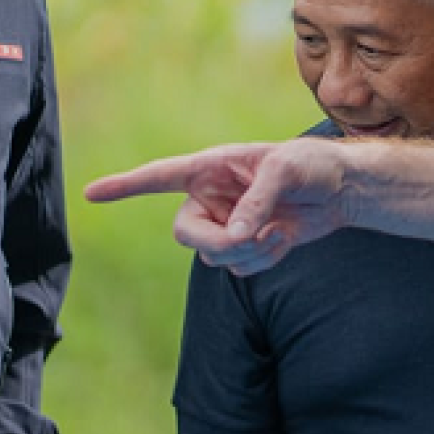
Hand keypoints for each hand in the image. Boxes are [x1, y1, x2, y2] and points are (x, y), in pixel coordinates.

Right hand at [84, 139, 353, 274]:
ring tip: (276, 230)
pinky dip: (261, 260)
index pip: (158, 176)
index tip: (91, 194)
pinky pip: (238, 268)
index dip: (124, 186)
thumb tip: (234, 237)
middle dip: (218, 243)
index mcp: (210, 166)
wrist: (341, 190)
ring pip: (213, 257)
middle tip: (252, 237)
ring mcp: (226, 223)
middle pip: (186, 233)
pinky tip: (282, 239)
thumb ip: (256, 200)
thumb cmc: (312, 164)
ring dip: (247, 252)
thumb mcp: (287, 169)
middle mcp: (211, 196)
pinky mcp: (245, 246)